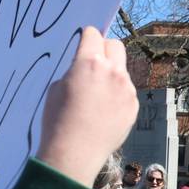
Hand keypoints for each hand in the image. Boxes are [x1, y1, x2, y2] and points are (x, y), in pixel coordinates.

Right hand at [35, 27, 138, 186]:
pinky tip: (102, 112)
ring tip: (95, 96)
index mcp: (88, 63)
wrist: (73, 154)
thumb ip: (72, 73)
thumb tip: (82, 70)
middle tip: (94, 61)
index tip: (84, 41)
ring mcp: (126, 89)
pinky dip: (116, 96)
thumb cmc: (57, 122)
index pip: (93, 35)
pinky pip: (126, 92)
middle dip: (104, 49)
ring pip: (121, 71)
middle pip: (115, 45)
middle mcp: (112, 71)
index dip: (86, 37)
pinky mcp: (133, 106)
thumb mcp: (55, 90)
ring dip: (110, 75)